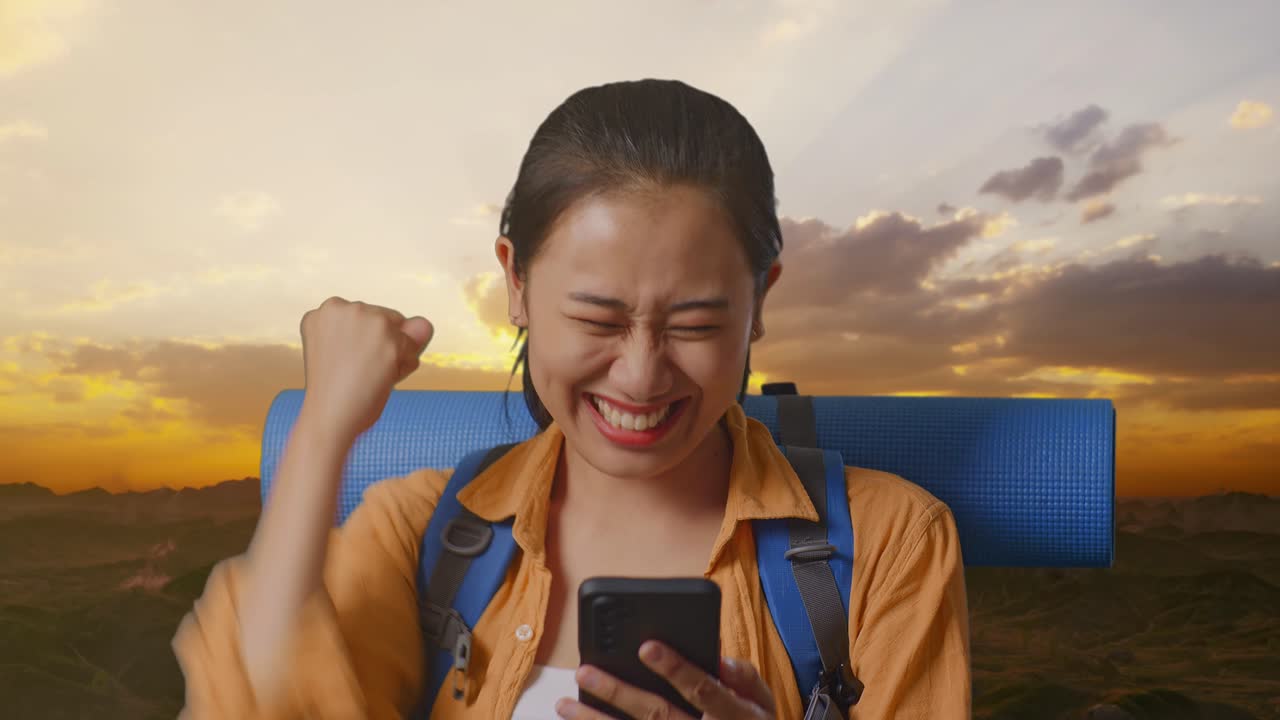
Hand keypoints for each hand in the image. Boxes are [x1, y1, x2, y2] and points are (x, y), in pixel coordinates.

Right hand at [296, 296, 433, 442]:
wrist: (329, 417)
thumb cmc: (338, 392)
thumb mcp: (348, 353)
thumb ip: (384, 331)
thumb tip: (424, 324)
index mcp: (326, 310)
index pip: (367, 320)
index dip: (364, 346)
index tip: (344, 364)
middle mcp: (343, 307)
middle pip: (387, 321)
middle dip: (382, 347)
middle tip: (358, 373)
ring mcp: (367, 318)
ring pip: (402, 334)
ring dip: (395, 357)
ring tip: (369, 376)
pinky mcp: (387, 334)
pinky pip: (413, 348)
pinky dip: (405, 367)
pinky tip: (382, 378)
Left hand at [556, 641, 776, 718]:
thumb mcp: (764, 702)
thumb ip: (744, 678)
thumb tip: (719, 657)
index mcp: (732, 715)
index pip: (701, 688)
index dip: (674, 668)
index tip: (646, 646)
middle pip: (657, 714)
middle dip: (618, 692)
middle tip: (585, 672)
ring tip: (564, 704)